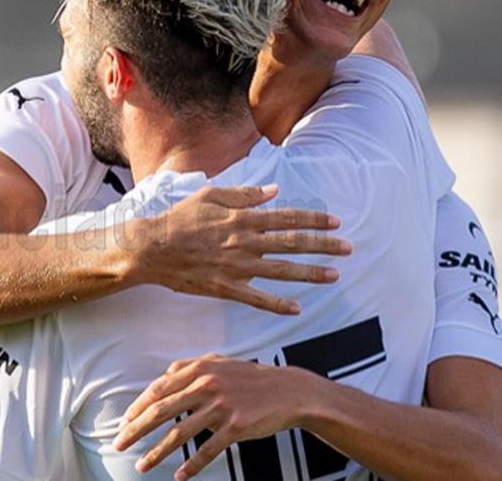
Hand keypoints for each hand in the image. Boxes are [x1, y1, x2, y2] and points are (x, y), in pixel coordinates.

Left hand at [114, 354, 314, 479]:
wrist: (288, 390)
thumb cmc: (250, 377)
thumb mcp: (219, 362)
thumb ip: (192, 367)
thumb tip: (165, 375)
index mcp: (199, 368)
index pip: (158, 390)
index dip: (137, 407)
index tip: (125, 422)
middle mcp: (207, 385)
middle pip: (161, 411)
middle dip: (135, 430)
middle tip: (119, 443)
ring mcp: (222, 407)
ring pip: (180, 434)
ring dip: (157, 453)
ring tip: (141, 465)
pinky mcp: (236, 427)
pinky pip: (207, 450)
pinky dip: (191, 466)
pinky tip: (179, 476)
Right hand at [129, 184, 349, 314]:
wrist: (153, 248)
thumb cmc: (180, 218)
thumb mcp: (211, 195)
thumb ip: (244, 194)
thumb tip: (273, 192)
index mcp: (242, 218)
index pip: (287, 218)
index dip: (313, 221)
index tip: (335, 223)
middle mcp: (244, 242)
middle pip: (292, 244)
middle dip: (323, 246)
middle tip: (348, 248)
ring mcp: (237, 266)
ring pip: (282, 271)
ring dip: (310, 273)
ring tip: (335, 276)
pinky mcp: (226, 287)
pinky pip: (257, 299)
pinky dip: (278, 304)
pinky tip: (298, 309)